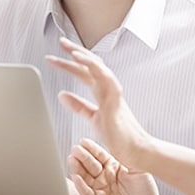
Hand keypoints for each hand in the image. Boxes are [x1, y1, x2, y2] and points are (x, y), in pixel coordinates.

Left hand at [47, 37, 155, 168]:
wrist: (138, 152)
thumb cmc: (120, 137)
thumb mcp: (93, 118)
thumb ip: (79, 106)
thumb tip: (61, 94)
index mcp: (104, 93)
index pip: (86, 72)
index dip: (72, 62)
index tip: (56, 56)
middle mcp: (109, 90)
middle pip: (92, 65)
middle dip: (76, 52)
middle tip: (61, 41)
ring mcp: (114, 95)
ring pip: (99, 68)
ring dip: (84, 57)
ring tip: (68, 49)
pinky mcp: (116, 103)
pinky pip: (105, 80)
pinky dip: (93, 67)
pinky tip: (81, 60)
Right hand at [67, 138, 178, 194]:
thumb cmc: (146, 191)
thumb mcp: (138, 169)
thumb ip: (126, 157)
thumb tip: (117, 143)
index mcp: (113, 167)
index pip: (99, 155)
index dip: (91, 149)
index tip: (83, 142)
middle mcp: (105, 177)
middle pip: (90, 165)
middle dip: (82, 157)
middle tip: (75, 149)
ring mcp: (100, 189)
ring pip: (85, 177)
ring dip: (77, 168)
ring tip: (72, 159)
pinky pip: (86, 193)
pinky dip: (80, 185)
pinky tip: (76, 177)